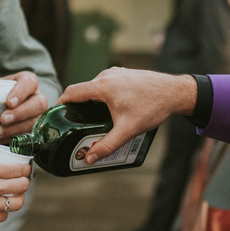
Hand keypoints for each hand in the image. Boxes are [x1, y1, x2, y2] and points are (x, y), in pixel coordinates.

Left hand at [0, 71, 48, 143]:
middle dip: (20, 114)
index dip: (21, 92)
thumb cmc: (1, 93)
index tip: (9, 102)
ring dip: (12, 130)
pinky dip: (6, 140)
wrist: (6, 105)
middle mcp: (38, 98)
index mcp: (29, 82)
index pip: (30, 83)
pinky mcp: (35, 130)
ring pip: (32, 124)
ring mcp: (39, 115)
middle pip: (38, 105)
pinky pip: (26, 137)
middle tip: (3, 120)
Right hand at [0, 159, 30, 230]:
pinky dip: (2, 211)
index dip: (24, 169)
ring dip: (16, 198)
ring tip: (10, 196)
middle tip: (19, 182)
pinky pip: (3, 216)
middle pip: (22, 185)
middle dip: (23, 183)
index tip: (24, 169)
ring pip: (17, 203)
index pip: (18, 169)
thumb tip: (1, 164)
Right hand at [58, 68, 196, 163]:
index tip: (54, 113)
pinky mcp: (125, 74)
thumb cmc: (152, 107)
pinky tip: (111, 109)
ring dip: (91, 101)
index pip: (72, 92)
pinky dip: (103, 95)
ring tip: (92, 118)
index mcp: (102, 86)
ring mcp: (116, 73)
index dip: (60, 103)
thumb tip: (90, 157)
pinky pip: (106, 84)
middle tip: (74, 122)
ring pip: (95, 87)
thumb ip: (107, 145)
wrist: (175, 92)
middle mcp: (107, 75)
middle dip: (77, 106)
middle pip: (83, 91)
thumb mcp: (128, 130)